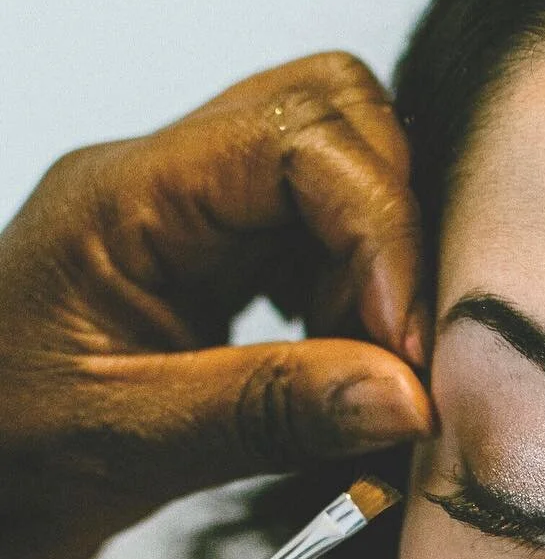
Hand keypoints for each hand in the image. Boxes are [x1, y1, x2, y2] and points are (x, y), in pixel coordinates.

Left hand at [0, 53, 432, 558]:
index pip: (296, 139)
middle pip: (332, 114)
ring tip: (371, 373)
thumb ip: (266, 412)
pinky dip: (361, 299)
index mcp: (126, 197)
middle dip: (392, 222)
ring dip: (381, 267)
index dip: (378, 228)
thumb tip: (407, 395)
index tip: (405, 340)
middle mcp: (167, 185)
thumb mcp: (123, 444)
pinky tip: (346, 374)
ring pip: (340, 173)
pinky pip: (324, 242)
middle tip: (399, 344)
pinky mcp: (221, 267)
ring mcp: (197, 220)